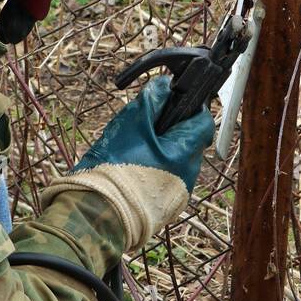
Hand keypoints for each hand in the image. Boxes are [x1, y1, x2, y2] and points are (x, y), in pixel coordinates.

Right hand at [41, 77, 215, 252]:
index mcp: (184, 153)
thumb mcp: (131, 123)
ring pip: (176, 162)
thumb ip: (152, 99)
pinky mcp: (166, 208)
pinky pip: (167, 181)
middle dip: (170, 132)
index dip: (189, 108)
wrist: (97, 215)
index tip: (171, 104)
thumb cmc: (113, 168)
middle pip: (188, 142)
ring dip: (161, 152)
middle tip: (145, 129)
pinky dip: (155, 172)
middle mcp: (188, 175)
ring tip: (134, 152)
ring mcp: (178, 195)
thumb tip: (166, 85)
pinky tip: (133, 172)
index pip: (203, 121)